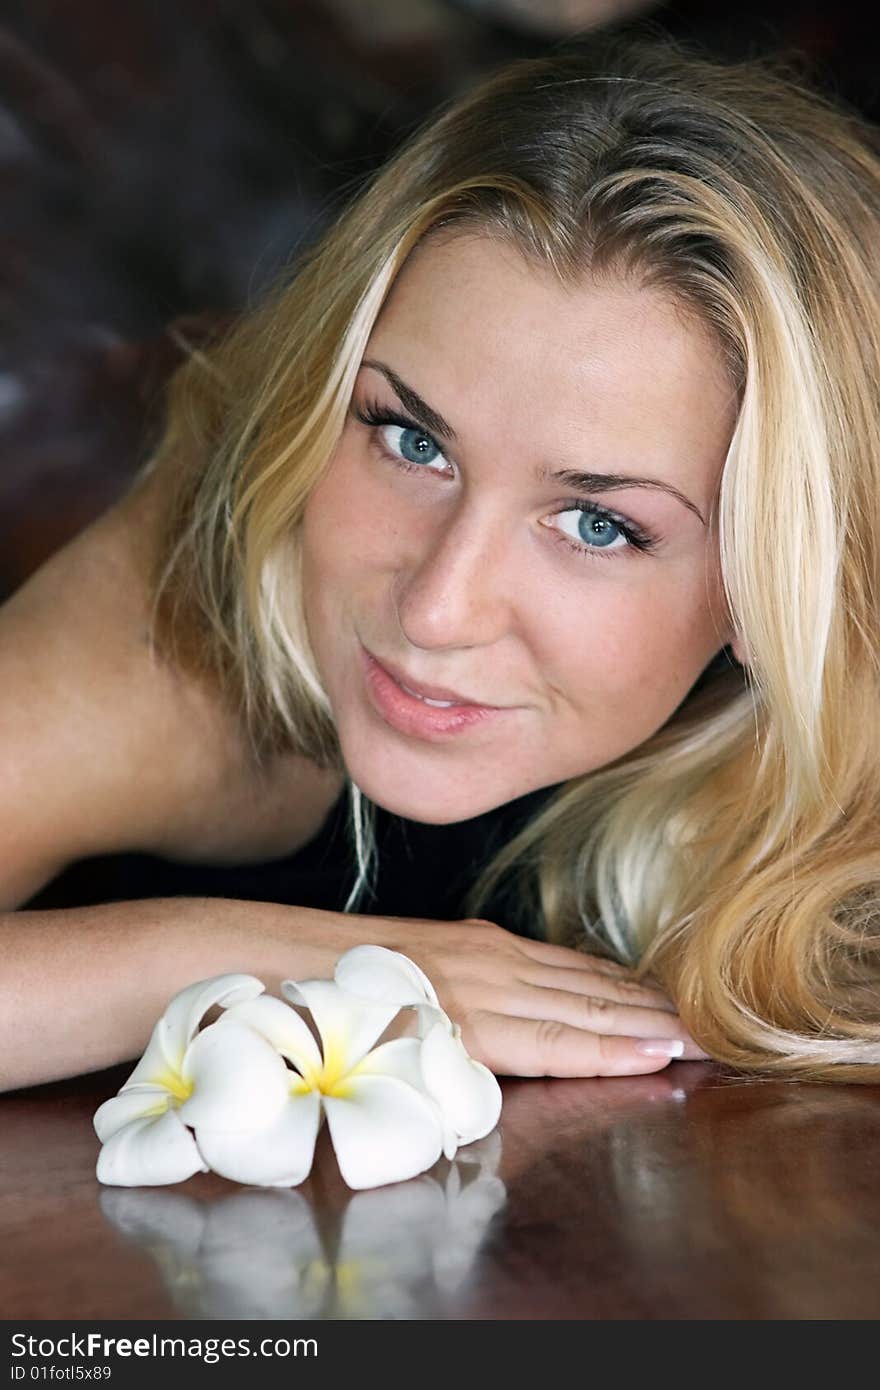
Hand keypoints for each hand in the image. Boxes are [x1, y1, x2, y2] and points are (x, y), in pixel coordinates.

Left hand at [370, 915, 709, 1077]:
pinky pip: (553, 955)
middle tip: (705, 1037)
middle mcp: (486, 982)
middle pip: (583, 1006)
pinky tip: (623, 978)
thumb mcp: (397, 1068)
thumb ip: (465, 1080)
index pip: (561, 1042)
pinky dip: (597, 969)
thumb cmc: (344, 1023)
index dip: (618, 1052)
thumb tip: (527, 1084)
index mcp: (466, 1022)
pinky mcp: (480, 936)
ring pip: (576, 977)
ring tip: (682, 1012)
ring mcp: (486, 953)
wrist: (299, 954)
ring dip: (634, 995)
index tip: (670, 1057)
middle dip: (648, 1023)